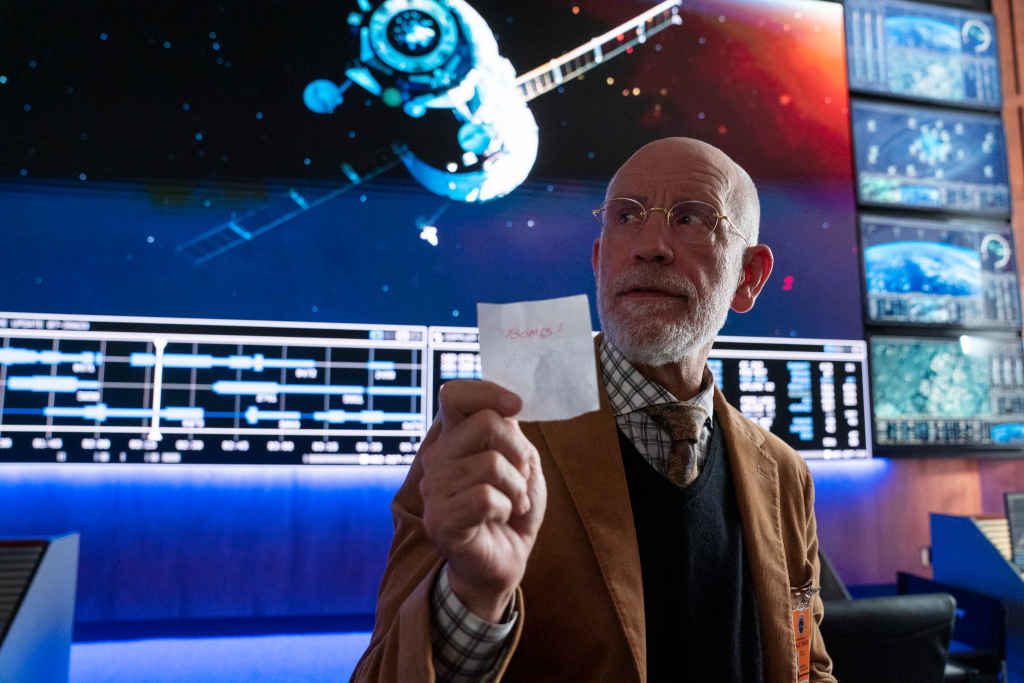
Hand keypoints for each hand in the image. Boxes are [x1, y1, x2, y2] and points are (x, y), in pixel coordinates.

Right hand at [419, 380, 546, 621]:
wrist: (503, 561)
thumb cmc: (512, 509)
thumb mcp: (521, 463)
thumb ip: (510, 432)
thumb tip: (507, 408)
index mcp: (454, 438)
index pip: (455, 395)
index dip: (487, 392)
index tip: (516, 407)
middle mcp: (438, 458)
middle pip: (485, 423)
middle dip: (519, 451)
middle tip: (521, 478)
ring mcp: (434, 489)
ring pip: (490, 464)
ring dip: (517, 488)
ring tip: (513, 504)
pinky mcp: (440, 519)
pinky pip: (485, 497)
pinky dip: (506, 509)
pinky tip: (500, 519)